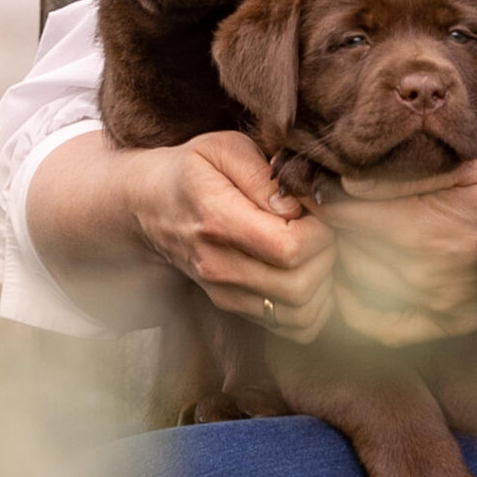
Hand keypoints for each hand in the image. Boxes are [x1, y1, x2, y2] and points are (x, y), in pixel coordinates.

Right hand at [128, 130, 335, 340]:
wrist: (149, 204)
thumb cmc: (194, 170)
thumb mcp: (224, 148)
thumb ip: (264, 175)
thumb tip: (297, 207)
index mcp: (218, 220)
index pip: (290, 248)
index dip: (319, 231)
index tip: (315, 210)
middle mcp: (218, 266)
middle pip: (299, 285)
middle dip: (326, 256)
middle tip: (320, 229)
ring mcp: (224, 292)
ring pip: (300, 313)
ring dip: (323, 283)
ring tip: (314, 251)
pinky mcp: (232, 306)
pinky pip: (291, 327)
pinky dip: (313, 307)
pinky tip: (309, 274)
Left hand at [321, 134, 476, 345]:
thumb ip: (409, 172)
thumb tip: (348, 180)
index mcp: (424, 225)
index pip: (340, 210)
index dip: (320, 190)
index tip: (314, 176)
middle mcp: (421, 273)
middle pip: (341, 246)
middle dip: (328, 223)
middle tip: (329, 201)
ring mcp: (431, 304)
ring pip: (352, 282)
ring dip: (340, 256)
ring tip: (348, 232)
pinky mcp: (444, 324)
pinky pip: (378, 326)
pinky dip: (354, 304)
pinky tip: (358, 279)